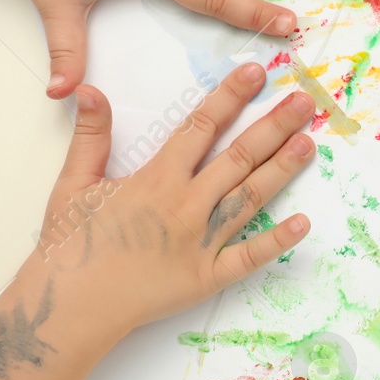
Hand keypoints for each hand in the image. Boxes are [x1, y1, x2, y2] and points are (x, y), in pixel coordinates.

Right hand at [29, 63, 315, 339]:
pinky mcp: (208, 277)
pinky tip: (304, 222)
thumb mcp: (72, 183)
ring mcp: (201, 242)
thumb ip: (90, 136)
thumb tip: (89, 90)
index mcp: (156, 179)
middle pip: (238, 157)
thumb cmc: (70, 245)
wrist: (70, 306)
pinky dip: (277, 241)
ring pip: (250, 198)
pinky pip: (249, 257)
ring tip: (309, 143)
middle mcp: (186, 205)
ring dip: (281, 169)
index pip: (201, 127)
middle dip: (273, 126)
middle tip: (303, 102)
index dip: (230, 97)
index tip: (256, 73)